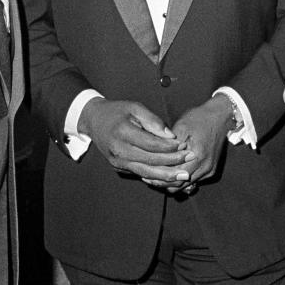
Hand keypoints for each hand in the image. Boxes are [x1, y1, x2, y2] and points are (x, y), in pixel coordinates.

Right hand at [79, 98, 194, 182]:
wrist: (94, 120)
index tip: (185, 145)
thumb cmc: (118, 111)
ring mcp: (117, 161)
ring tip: (183, 176)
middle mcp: (119, 150)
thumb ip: (153, 121)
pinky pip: (139, 173)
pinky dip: (155, 176)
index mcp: (123, 132)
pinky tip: (168, 176)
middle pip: (150, 160)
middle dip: (172, 162)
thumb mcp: (135, 107)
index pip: (151, 144)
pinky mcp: (118, 166)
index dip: (170, 147)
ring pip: (145, 172)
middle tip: (190, 159)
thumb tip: (170, 136)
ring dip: (166, 175)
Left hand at [154, 96, 230, 192]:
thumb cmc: (199, 118)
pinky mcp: (210, 170)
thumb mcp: (181, 127)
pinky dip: (181, 178)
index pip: (174, 176)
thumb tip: (155, 157)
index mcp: (198, 156)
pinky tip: (170, 172)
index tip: (145, 175)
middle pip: (180, 184)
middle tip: (148, 178)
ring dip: (172, 181)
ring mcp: (209, 170)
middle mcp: (205, 167)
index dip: (158, 177)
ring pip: (186, 185)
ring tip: (157, 175)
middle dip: (163, 182)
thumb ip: (169, 145)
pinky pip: (193, 180)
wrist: (220, 116)